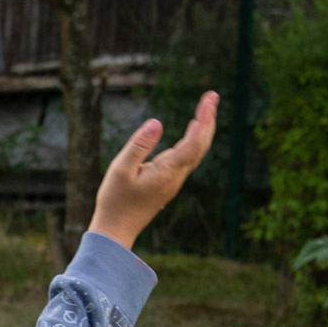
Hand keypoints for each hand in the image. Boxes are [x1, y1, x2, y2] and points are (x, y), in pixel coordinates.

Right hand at [89, 91, 218, 249]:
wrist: (116, 230)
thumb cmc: (115, 201)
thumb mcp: (121, 169)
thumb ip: (139, 145)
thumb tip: (156, 123)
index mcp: (167, 171)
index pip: (194, 141)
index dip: (204, 119)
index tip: (210, 99)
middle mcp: (176, 176)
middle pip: (201, 145)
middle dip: (208, 119)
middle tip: (212, 96)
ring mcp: (174, 181)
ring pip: (196, 151)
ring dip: (203, 128)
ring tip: (206, 108)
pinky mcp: (168, 182)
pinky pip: (188, 157)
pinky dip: (194, 139)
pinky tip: (194, 130)